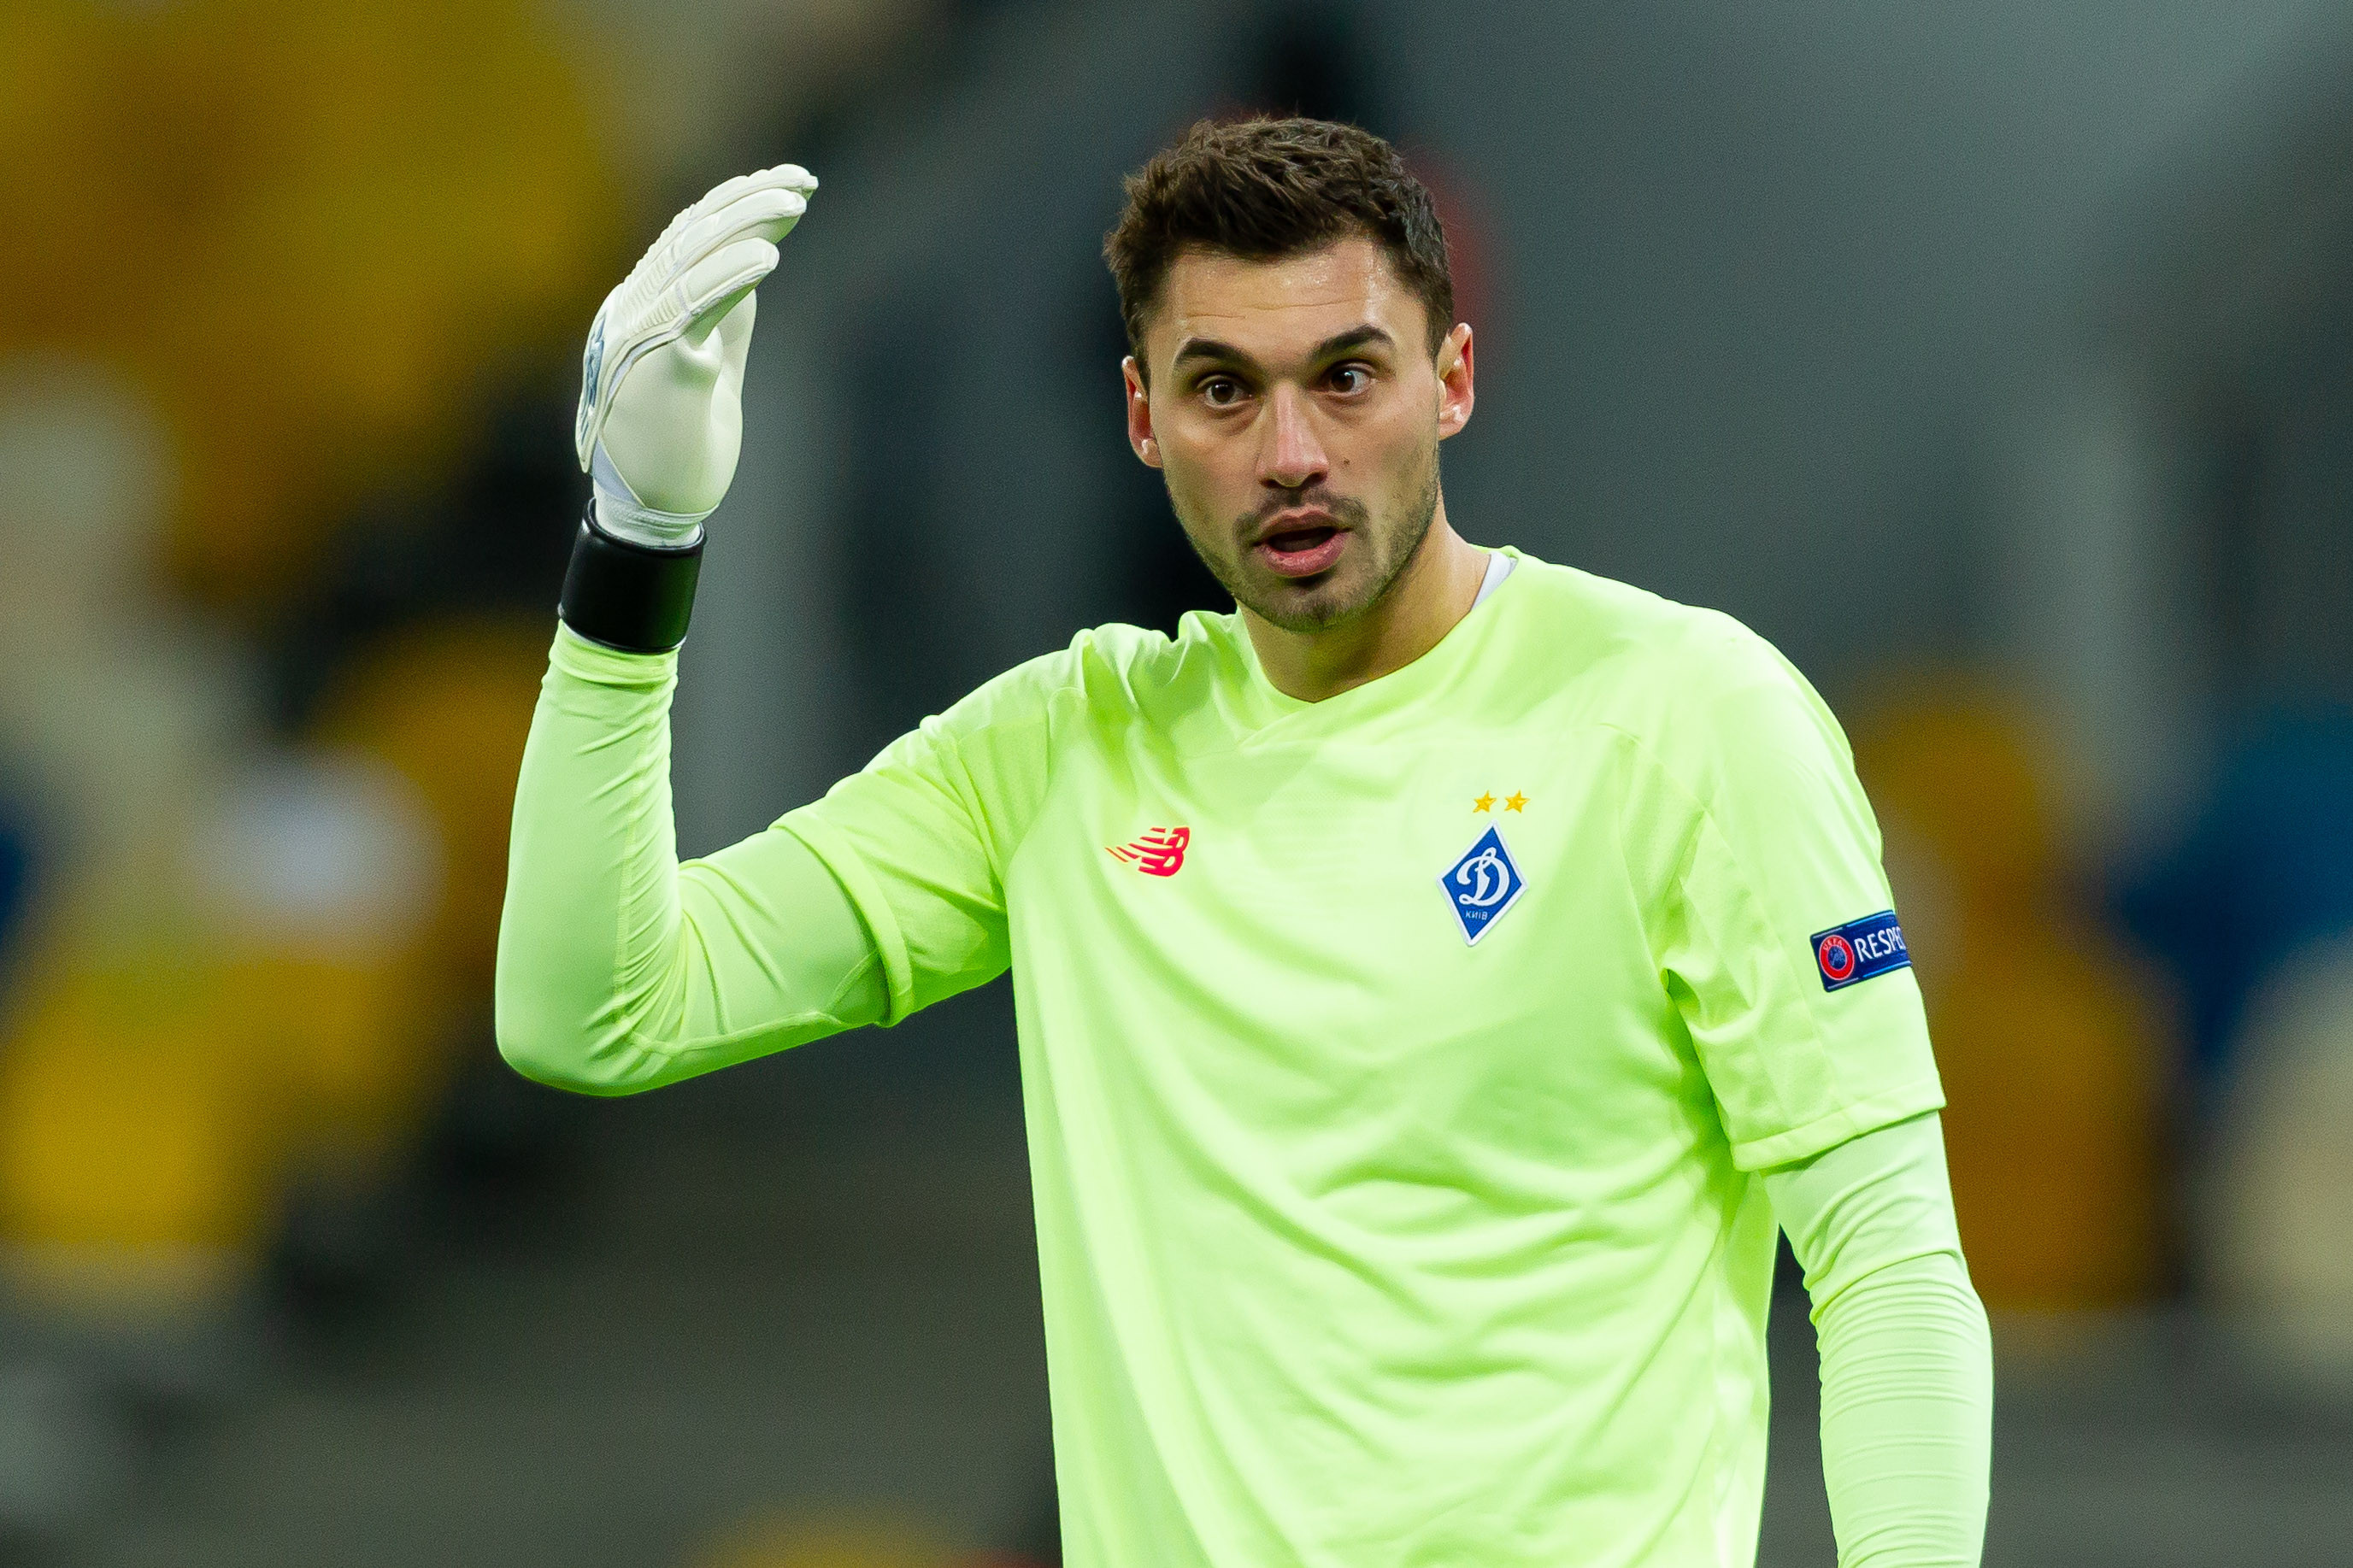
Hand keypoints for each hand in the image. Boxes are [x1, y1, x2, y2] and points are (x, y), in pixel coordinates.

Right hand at [574, 164, 817, 546]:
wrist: (653, 512)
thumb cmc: (680, 447)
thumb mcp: (710, 366)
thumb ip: (727, 317)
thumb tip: (755, 258)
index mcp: (642, 308)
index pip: (686, 234)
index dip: (735, 201)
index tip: (786, 181)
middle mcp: (632, 312)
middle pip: (690, 235)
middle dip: (748, 202)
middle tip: (802, 183)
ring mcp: (640, 337)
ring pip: (690, 260)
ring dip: (746, 225)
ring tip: (793, 205)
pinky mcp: (658, 368)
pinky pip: (694, 307)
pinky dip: (731, 276)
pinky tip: (768, 257)